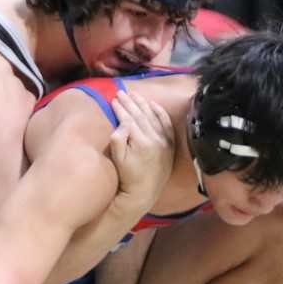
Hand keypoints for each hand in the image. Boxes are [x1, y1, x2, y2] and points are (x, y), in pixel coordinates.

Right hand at [108, 91, 174, 208]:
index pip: (129, 119)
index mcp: (141, 142)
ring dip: (142, 104)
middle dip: (129, 102)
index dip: (120, 108)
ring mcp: (164, 141)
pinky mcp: (169, 144)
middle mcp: (155, 139)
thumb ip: (118, 139)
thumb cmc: (128, 176)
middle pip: (140, 115)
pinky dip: (160, 112)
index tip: (113, 100)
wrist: (144, 191)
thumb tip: (122, 123)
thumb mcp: (118, 159)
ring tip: (133, 94)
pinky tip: (153, 104)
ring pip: (152, 116)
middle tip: (120, 92)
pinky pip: (166, 124)